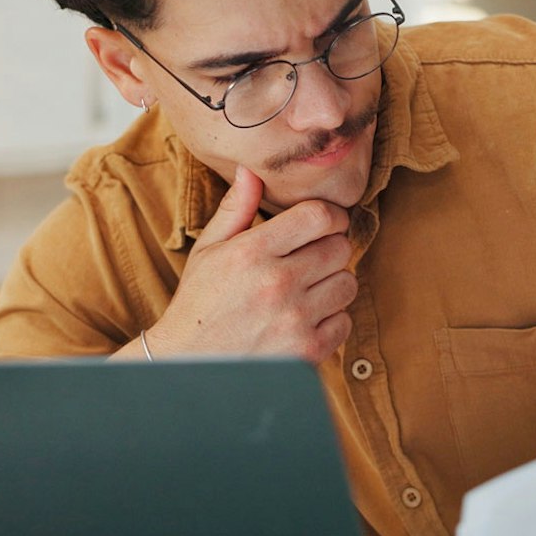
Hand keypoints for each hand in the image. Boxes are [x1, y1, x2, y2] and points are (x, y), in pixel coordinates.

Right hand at [146, 165, 356, 363]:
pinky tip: (306, 318)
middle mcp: (276, 283)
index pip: (318, 216)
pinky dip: (332, 320)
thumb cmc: (200, 303)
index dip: (330, 215)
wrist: (188, 365)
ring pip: (347, 283)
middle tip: (312, 258)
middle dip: (331, 247)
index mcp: (252, 252)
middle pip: (339, 247)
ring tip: (307, 289)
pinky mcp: (307, 351)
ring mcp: (294, 319)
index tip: (325, 223)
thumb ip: (234, 209)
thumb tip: (251, 170)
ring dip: (333, 283)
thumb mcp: (208, 250)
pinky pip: (344, 322)